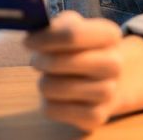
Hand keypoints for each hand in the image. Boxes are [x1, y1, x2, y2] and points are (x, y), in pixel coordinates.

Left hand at [24, 11, 142, 130]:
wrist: (107, 80)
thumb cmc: (80, 49)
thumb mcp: (71, 26)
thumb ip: (52, 25)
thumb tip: (31, 32)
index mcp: (110, 34)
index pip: (71, 34)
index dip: (43, 38)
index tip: (28, 41)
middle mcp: (114, 64)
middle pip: (58, 62)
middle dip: (40, 61)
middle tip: (36, 60)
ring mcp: (108, 92)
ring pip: (51, 87)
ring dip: (44, 81)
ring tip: (51, 77)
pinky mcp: (96, 116)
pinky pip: (52, 109)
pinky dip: (47, 102)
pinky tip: (58, 96)